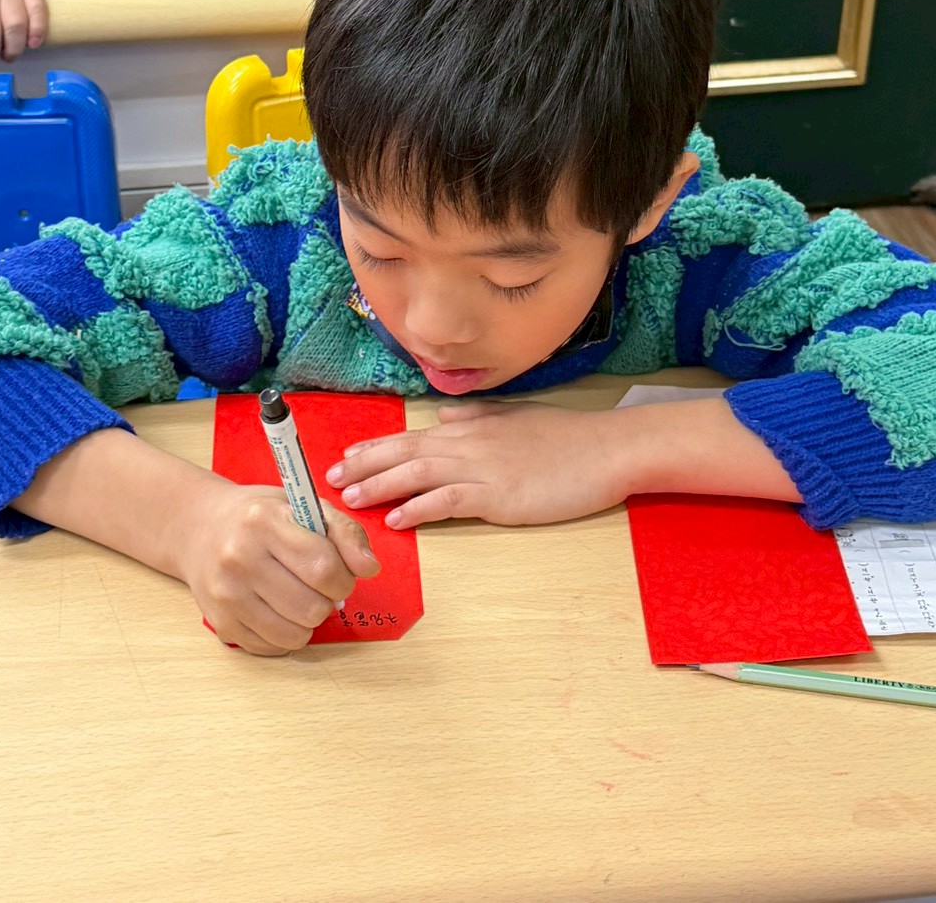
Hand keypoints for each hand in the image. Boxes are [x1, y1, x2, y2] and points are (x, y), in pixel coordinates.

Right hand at [177, 480, 380, 655]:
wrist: (200, 528)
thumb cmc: (262, 516)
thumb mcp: (305, 507)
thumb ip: (345, 532)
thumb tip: (370, 568)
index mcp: (264, 522)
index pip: (323, 568)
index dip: (345, 577)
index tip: (340, 573)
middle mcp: (239, 559)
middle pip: (312, 607)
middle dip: (328, 601)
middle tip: (318, 585)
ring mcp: (226, 595)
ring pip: (295, 634)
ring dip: (309, 621)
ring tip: (300, 597)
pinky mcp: (220, 623)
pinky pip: (273, 648)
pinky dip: (286, 635)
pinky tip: (278, 610)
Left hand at [327, 400, 634, 529]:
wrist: (606, 449)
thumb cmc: (567, 437)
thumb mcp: (517, 418)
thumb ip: (479, 417)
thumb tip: (445, 416)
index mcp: (474, 427)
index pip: (415, 435)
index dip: (378, 447)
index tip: (347, 456)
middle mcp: (470, 443)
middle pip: (406, 452)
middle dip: (365, 465)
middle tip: (330, 480)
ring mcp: (483, 468)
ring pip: (418, 474)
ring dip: (380, 486)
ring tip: (349, 501)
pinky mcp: (498, 494)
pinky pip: (449, 501)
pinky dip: (419, 508)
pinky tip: (396, 519)